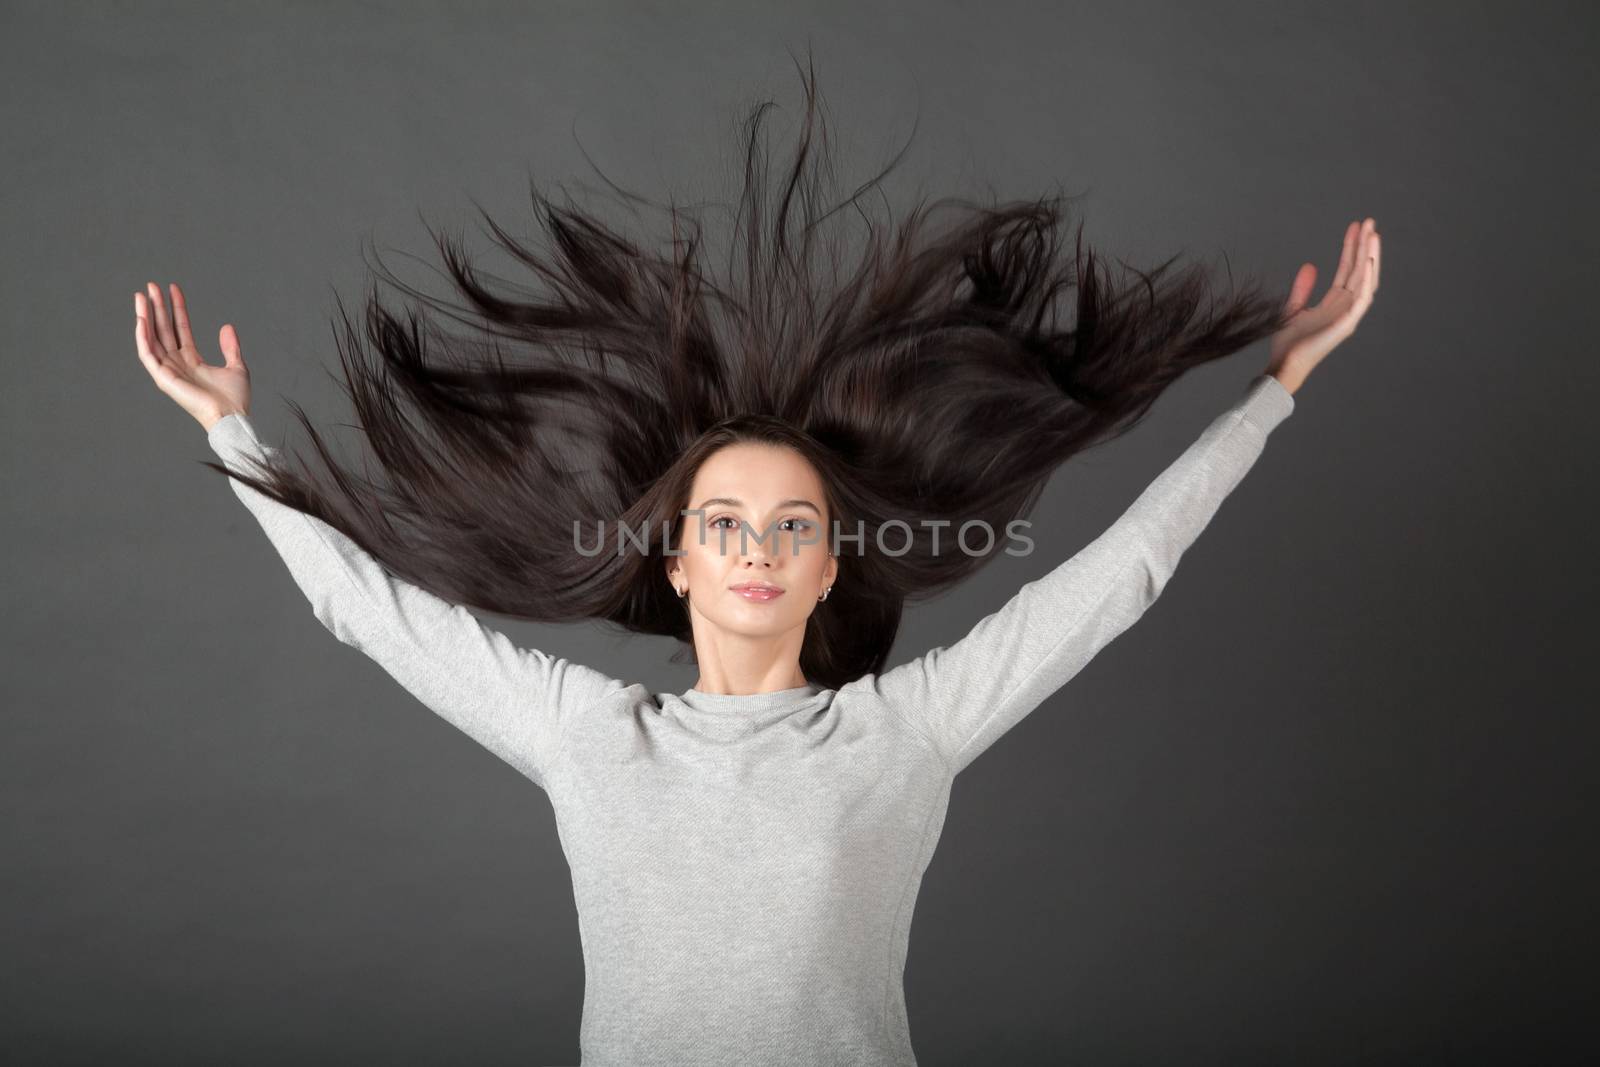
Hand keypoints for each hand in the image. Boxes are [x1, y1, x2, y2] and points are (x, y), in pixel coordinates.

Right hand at [133, 281, 251, 430]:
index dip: (177, 308)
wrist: (232, 417)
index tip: (174, 288)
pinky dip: (142, 337)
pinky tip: (141, 319)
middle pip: (163, 329)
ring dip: (145, 316)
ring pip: (151, 338)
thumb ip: (230, 347)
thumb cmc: (235, 399)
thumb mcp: (237, 366)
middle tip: (152, 285)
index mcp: (191, 360)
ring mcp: (168, 370)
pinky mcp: (162, 378)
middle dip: (157, 307)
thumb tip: (227, 326)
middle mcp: (176, 363)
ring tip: (142, 296)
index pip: (180, 328)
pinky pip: (147, 354)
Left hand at [1265, 218, 1380, 395]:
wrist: (1283, 364)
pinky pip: (1362, 298)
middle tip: (1368, 222)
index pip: (1347, 269)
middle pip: (1359, 270)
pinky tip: (1368, 261)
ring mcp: (1349, 315)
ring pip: (1365, 280)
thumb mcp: (1294, 307)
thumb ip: (1303, 287)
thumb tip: (1310, 265)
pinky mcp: (1346, 324)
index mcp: (1335, 303)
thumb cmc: (1289, 343)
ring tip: (1373, 234)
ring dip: (1370, 257)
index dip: (1351, 248)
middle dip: (1364, 246)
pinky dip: (1367, 280)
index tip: (1354, 227)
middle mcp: (1346, 307)